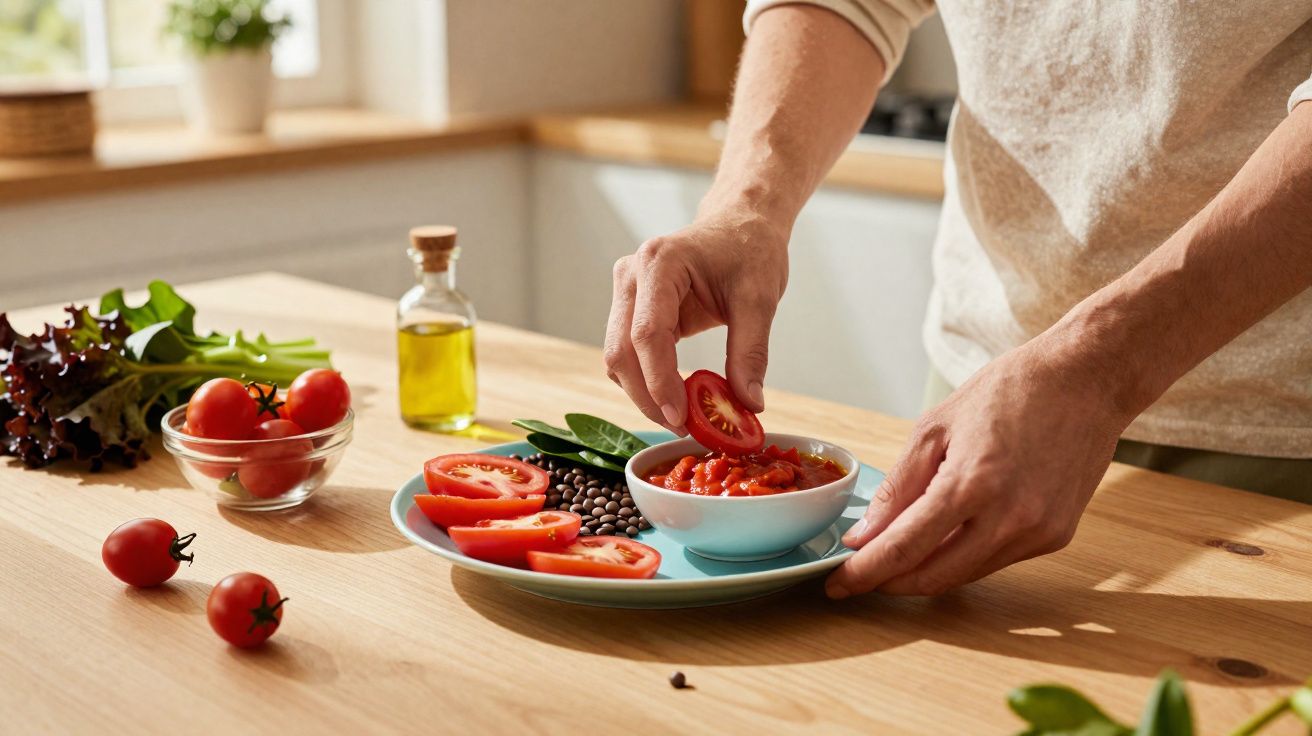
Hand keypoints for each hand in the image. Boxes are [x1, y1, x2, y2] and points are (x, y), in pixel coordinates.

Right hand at [605, 208, 788, 431]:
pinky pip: (628, 354)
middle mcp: (631, 275)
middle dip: (647, 397)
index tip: (682, 419)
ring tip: (684, 417)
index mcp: (660, 263)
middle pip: (620, 351)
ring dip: (644, 393)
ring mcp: (626, 291)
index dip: (659, 382)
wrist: (740, 225)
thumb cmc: (749, 250)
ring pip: (617, 357)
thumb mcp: (760, 298)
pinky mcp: (630, 308)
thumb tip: (748, 404)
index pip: (647, 334)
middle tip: (683, 428)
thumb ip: (750, 352)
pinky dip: (647, 381)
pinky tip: (676, 397)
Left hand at [826, 338, 1130, 596]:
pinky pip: (994, 561)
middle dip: (889, 582)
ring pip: (964, 574)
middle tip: (859, 575)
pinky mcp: (1055, 537)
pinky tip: (945, 537)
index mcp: (971, 484)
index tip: (838, 583)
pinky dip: (962, 556)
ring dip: (925, 572)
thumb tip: (865, 535)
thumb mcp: (935, 427)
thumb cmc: (1010, 391)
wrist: (1086, 380)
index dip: (864, 573)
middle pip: (932, 576)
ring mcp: (1037, 532)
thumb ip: (897, 487)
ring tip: (895, 556)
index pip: (903, 549)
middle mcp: (1008, 518)